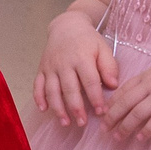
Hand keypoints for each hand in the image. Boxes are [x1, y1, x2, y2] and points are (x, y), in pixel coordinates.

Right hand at [32, 9, 118, 125]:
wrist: (66, 26)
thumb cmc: (88, 40)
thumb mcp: (103, 48)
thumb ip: (108, 66)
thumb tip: (113, 85)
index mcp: (81, 58)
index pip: (89, 81)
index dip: (95, 97)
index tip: (102, 111)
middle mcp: (64, 63)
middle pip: (69, 88)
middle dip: (76, 107)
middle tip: (82, 123)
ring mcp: (50, 67)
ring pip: (52, 90)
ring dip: (57, 108)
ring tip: (65, 122)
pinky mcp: (41, 69)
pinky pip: (37, 85)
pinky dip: (38, 98)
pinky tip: (44, 110)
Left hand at [103, 56, 150, 139]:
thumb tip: (139, 91)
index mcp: (148, 75)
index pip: (123, 90)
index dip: (111, 104)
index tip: (103, 114)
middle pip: (125, 103)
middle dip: (112, 117)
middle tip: (103, 130)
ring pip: (137, 113)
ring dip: (125, 127)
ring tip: (118, 137)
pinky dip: (146, 131)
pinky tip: (141, 138)